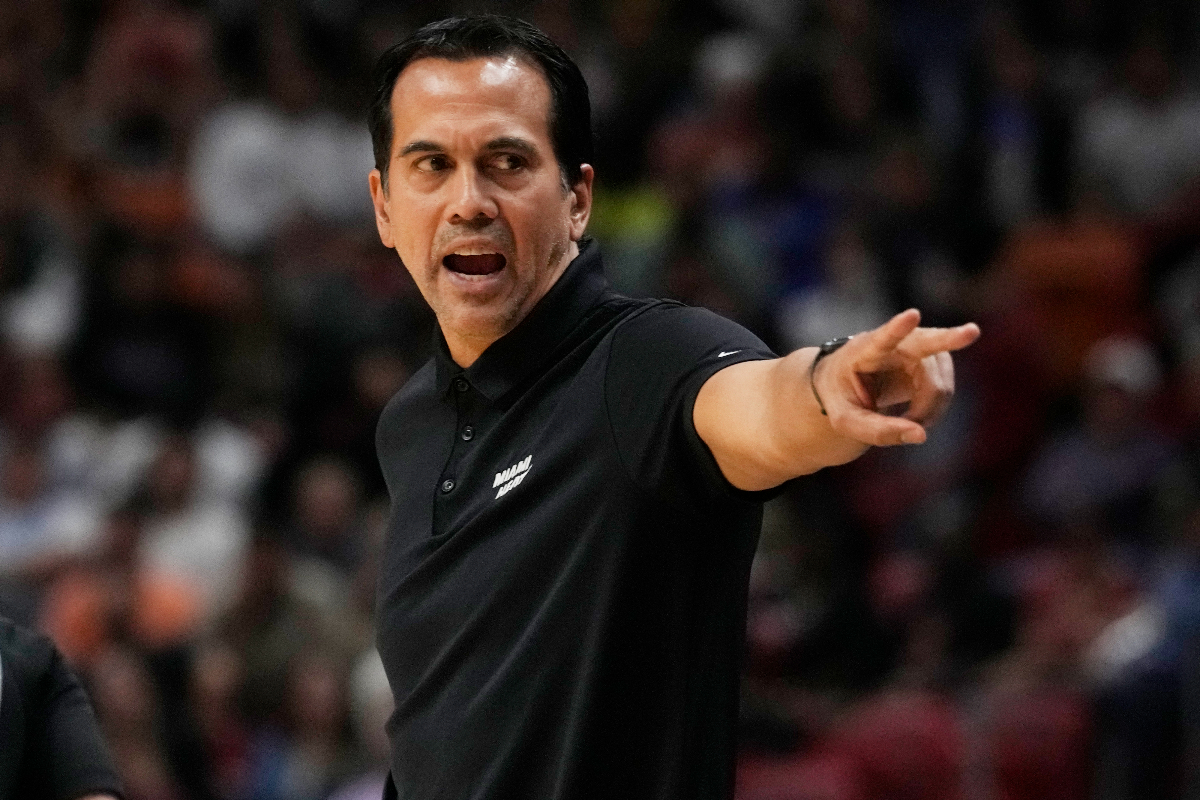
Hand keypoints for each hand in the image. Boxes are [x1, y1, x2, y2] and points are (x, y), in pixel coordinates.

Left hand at [811, 309, 979, 446]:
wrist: (844, 385)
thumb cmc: (841, 399)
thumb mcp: (845, 421)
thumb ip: (877, 431)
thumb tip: (921, 436)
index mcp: (863, 351)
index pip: (882, 338)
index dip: (898, 328)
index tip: (912, 314)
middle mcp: (894, 345)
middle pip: (926, 342)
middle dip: (950, 338)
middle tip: (972, 331)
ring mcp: (917, 351)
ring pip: (938, 380)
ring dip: (930, 408)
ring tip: (908, 423)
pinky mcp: (931, 362)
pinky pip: (944, 388)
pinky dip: (934, 409)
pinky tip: (917, 417)